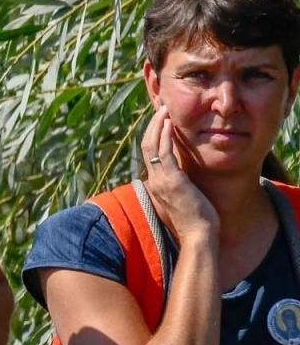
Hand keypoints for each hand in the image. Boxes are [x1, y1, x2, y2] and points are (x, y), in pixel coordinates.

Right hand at [139, 109, 218, 241]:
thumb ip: (179, 185)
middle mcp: (154, 179)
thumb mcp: (184, 197)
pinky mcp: (171, 180)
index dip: (154, 134)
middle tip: (161, 108)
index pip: (149, 153)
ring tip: (164, 110)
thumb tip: (182, 176)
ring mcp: (160, 180)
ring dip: (158, 125)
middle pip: (146, 145)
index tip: (162, 120)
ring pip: (151, 145)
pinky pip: (163, 152)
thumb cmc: (196, 219)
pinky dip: (165, 136)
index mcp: (156, 183)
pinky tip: (170, 124)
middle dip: (153, 125)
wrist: (198, 235)